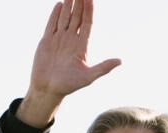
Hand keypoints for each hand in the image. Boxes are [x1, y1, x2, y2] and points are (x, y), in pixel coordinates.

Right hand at [17, 0, 120, 126]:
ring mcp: (59, 39)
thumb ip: (103, 68)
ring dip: (69, 5)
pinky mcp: (47, 41)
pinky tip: (60, 4)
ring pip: (65, 18)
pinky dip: (55, 14)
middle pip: (77, 17)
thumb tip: (120, 61)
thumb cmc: (69, 85)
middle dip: (80, 4)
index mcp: (82, 46)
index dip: (89, 10)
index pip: (88, 23)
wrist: (48, 89)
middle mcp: (71, 40)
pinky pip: (52, 24)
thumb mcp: (88, 76)